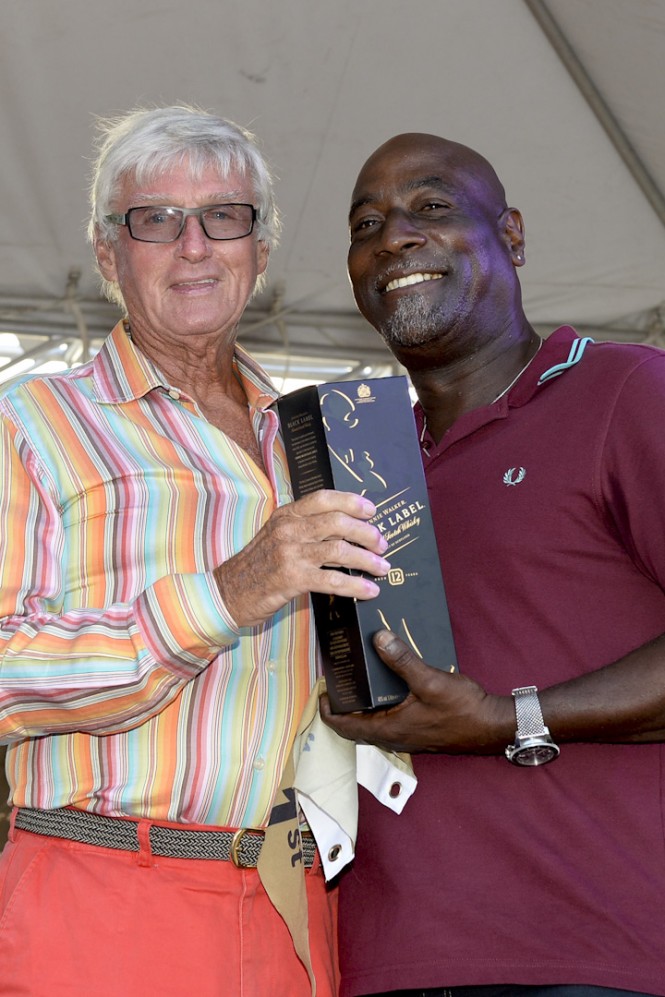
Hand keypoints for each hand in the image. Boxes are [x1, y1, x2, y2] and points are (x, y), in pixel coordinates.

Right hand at [214, 490, 389, 627]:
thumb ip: (304, 528)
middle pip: (338, 523)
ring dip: (367, 559)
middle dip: (366, 533)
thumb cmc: (258, 566)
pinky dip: (356, 585)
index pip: (323, 498)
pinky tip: (370, 590)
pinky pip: (332, 580)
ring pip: (339, 551)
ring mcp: (290, 554)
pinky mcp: (291, 579)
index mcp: (286, 515)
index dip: (352, 502)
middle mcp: (288, 529)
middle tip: (382, 544)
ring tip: (383, 567)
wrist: (228, 593)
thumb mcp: (276, 536)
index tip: (372, 510)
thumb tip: (345, 528)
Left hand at [320, 630, 512, 753]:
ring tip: (358, 678)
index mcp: (389, 729)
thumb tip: (377, 638)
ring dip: (360, 705)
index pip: (344, 727)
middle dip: (342, 705)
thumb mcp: (430, 680)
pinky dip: (379, 705)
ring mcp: (406, 735)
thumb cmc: (463, 710)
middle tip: (336, 679)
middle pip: (354, 726)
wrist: (492, 727)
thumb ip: (402, 660)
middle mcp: (393, 737)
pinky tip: (387, 684)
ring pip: (371, 723)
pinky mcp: (417, 729)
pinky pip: (388, 719)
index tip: (320, 690)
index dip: (327, 710)